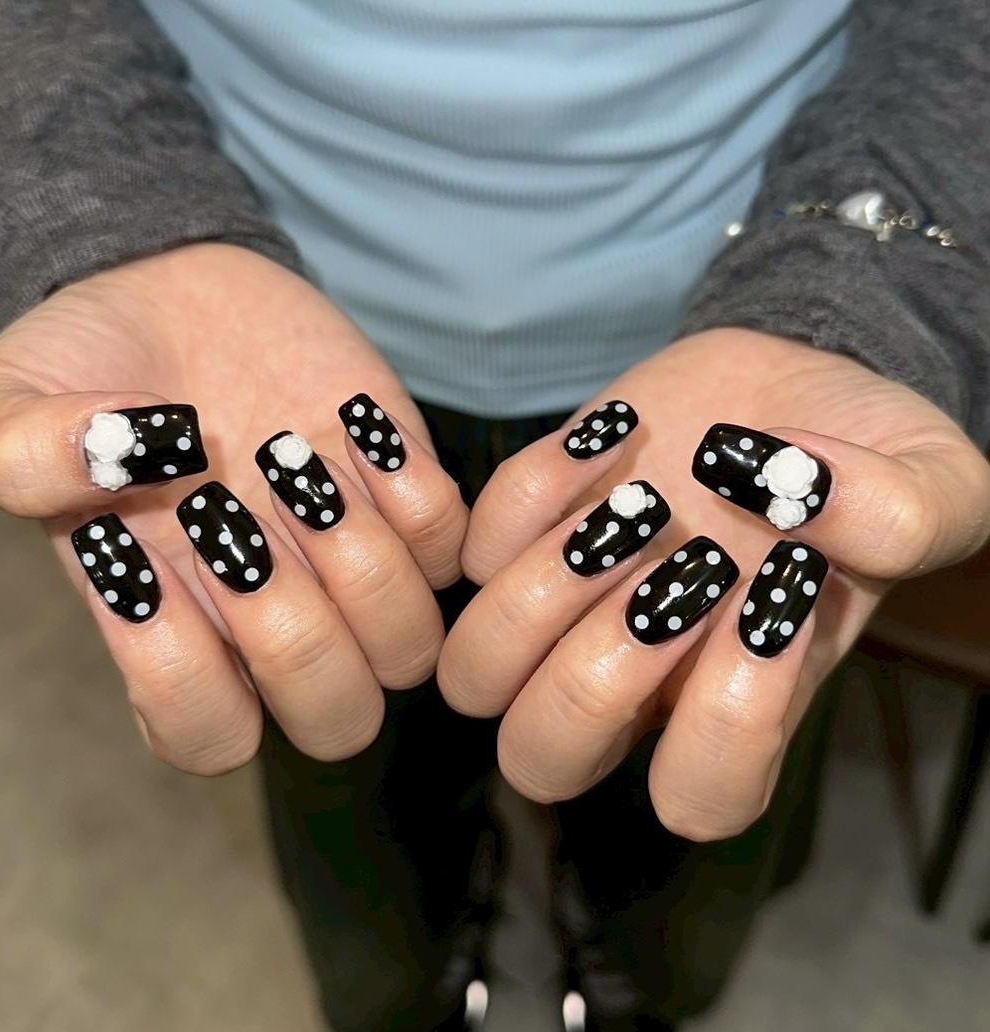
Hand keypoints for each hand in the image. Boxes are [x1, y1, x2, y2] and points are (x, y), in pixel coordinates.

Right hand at [0, 244, 466, 771]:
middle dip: (298, 634)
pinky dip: (414, 492)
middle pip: (338, 717)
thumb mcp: (8, 403)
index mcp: (174, 626)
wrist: (172, 289)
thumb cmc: (87, 363)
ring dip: (363, 562)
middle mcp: (272, 615)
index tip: (149, 562)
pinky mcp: (407, 494)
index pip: (209, 737)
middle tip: (236, 516)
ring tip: (296, 462)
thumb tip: (130, 458)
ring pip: (410, 646)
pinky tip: (354, 429)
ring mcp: (348, 563)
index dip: (188, 678)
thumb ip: (26, 455)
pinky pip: (452, 546)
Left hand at [438, 328, 989, 838]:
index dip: (725, 724)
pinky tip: (617, 437)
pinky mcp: (526, 529)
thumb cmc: (862, 458)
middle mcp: (636, 675)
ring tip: (638, 509)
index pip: (695, 798)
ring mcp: (567, 608)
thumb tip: (799, 497)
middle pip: (541, 759)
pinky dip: (533, 489)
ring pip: (475, 675)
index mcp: (737, 699)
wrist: (787, 388)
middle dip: (597, 674)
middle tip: (686, 569)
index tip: (776, 603)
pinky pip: (472, 545)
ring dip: (544, 590)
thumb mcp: (931, 485)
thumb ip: (904, 514)